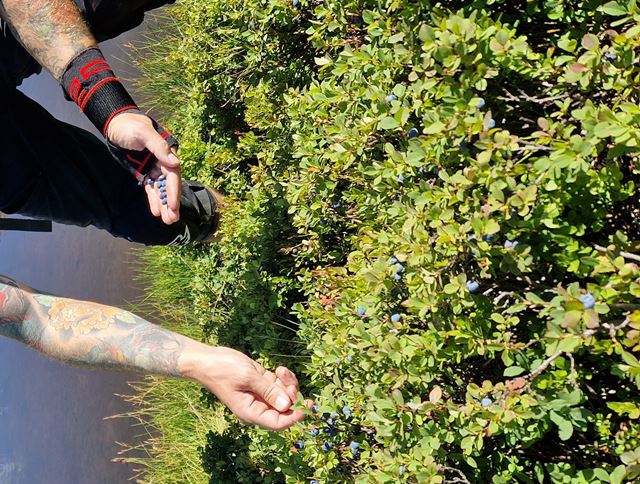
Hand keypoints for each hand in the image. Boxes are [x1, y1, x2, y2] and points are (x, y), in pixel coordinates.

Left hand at [106, 111, 180, 223]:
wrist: (114, 123)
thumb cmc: (129, 125)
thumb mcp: (143, 133)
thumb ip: (159, 147)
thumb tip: (175, 162)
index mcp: (167, 151)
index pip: (172, 175)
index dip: (173, 191)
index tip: (173, 206)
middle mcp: (163, 161)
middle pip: (169, 185)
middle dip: (170, 202)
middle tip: (172, 219)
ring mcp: (154, 167)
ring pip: (161, 189)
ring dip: (164, 204)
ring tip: (167, 220)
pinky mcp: (144, 172)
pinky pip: (151, 188)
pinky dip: (154, 200)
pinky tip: (156, 212)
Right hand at [194, 346, 312, 430]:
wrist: (209, 359)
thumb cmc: (223, 369)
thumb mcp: (248, 378)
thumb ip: (268, 391)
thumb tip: (287, 405)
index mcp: (251, 412)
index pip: (279, 423)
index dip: (295, 416)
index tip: (307, 404)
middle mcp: (257, 407)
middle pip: (285, 409)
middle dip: (292, 395)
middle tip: (287, 379)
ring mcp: (260, 396)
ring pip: (284, 396)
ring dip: (288, 384)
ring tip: (280, 371)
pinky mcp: (261, 384)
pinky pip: (279, 386)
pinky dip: (283, 378)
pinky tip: (278, 369)